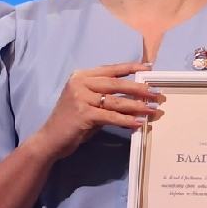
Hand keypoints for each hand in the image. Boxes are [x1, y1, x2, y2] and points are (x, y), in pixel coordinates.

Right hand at [30, 61, 161, 158]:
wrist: (50, 139)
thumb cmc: (71, 122)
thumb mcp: (88, 104)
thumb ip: (105, 98)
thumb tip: (134, 99)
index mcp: (81, 76)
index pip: (111, 69)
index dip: (131, 68)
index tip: (148, 68)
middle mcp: (80, 83)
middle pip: (116, 84)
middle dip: (139, 89)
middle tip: (156, 93)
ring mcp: (81, 98)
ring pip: (116, 101)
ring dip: (137, 105)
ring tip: (152, 109)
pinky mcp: (83, 113)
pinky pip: (111, 116)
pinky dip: (127, 120)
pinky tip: (139, 123)